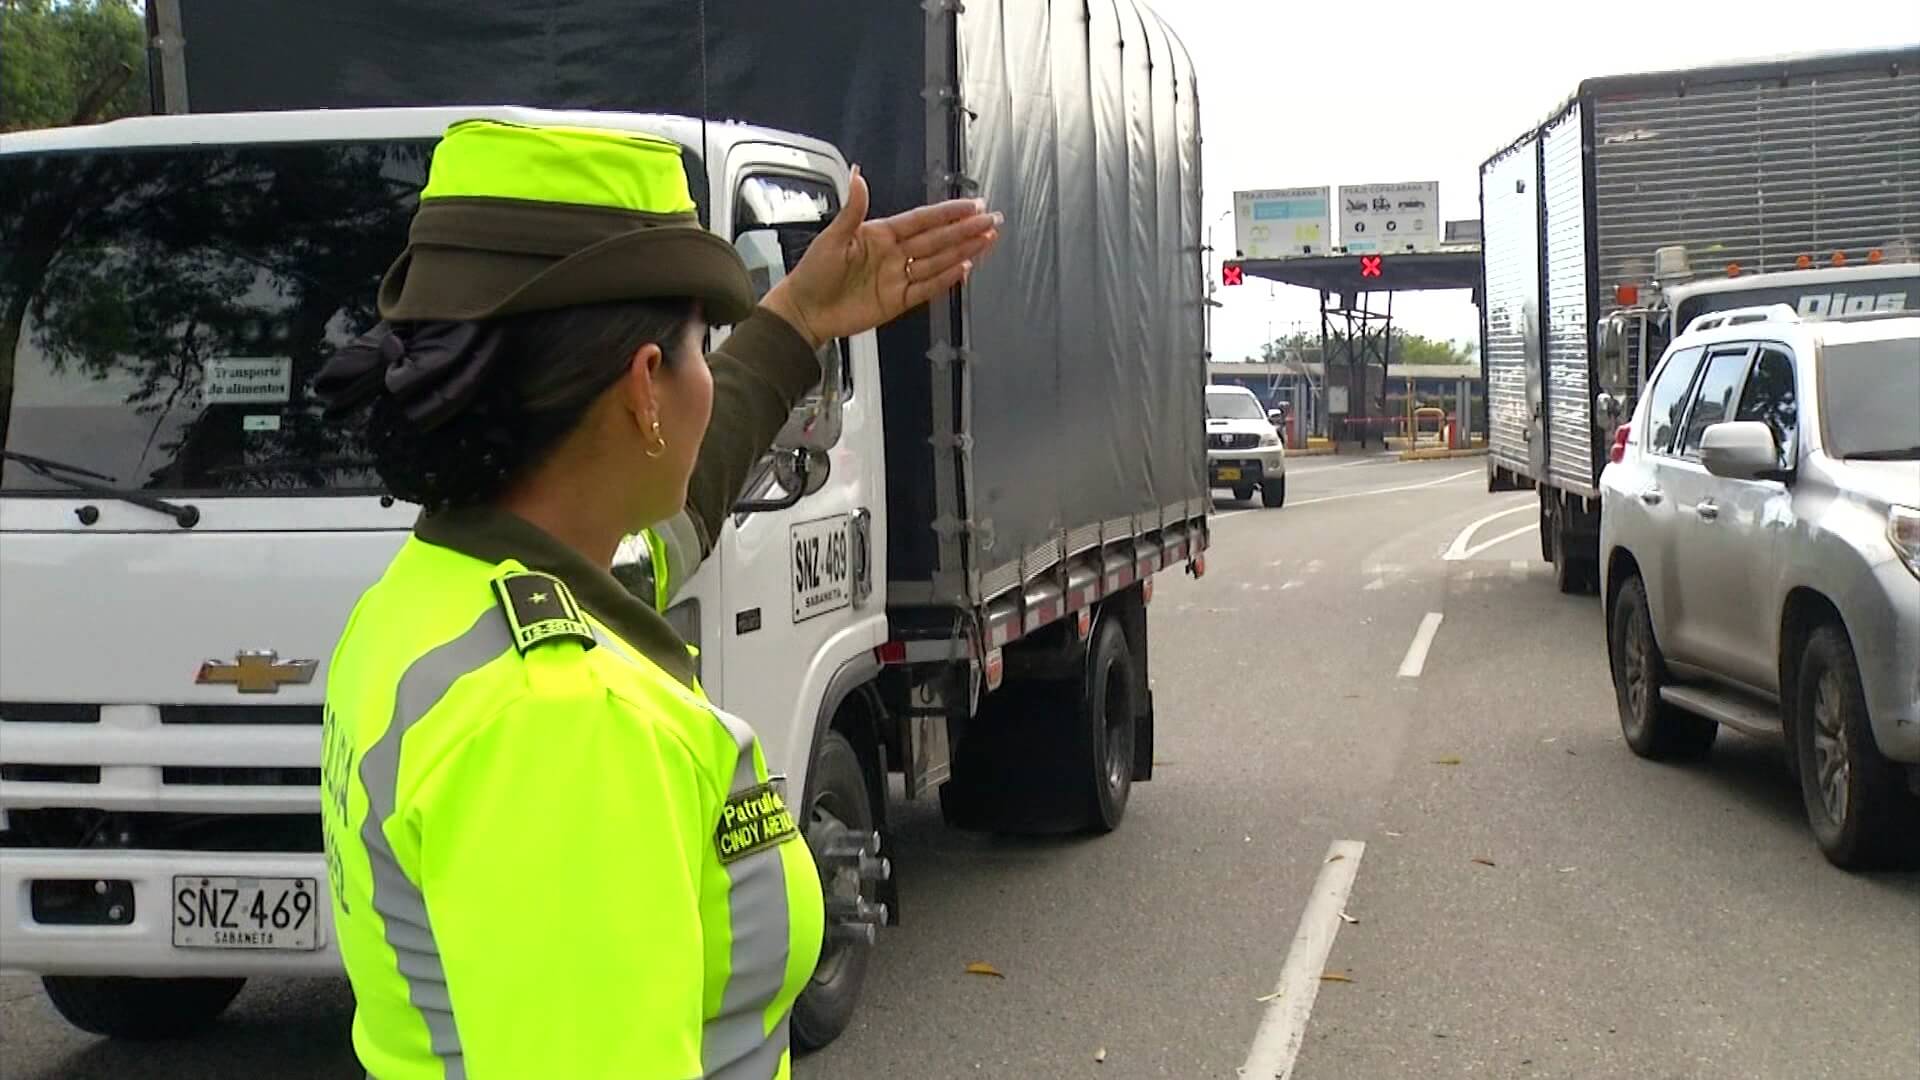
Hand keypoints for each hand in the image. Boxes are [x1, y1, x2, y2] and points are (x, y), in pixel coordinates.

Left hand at [760, 166, 1000, 348]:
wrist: (804, 311)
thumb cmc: (813, 273)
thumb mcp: (832, 237)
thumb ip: (853, 209)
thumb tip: (859, 176)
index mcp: (880, 234)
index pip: (921, 220)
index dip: (947, 212)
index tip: (971, 204)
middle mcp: (893, 254)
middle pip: (937, 239)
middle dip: (966, 229)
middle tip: (992, 220)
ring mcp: (898, 277)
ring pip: (938, 261)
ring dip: (963, 250)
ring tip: (988, 240)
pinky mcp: (897, 301)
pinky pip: (927, 288)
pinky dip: (946, 279)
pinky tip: (964, 268)